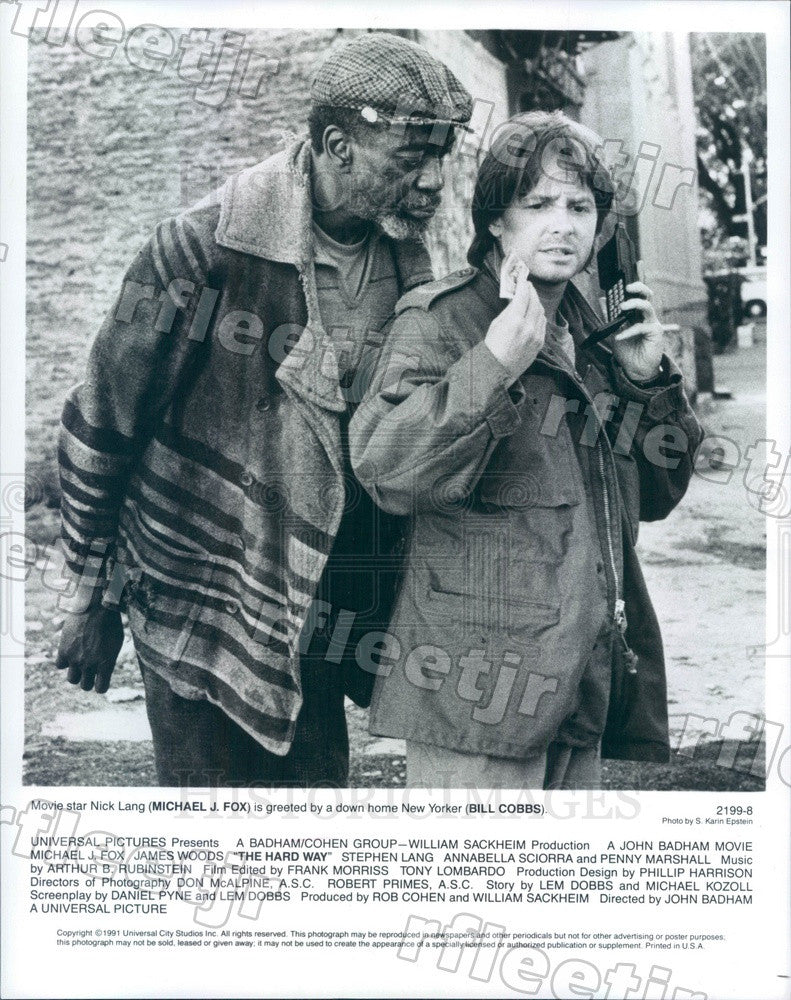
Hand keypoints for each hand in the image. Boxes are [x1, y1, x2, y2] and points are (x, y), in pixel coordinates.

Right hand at [55, 607, 123, 692]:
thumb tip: (103, 670)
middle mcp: (90, 664)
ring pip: (72, 679)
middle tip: (90, 671)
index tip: (101, 680)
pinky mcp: (64, 650)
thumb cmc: (111, 622)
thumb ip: (109, 658)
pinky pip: (60, 665)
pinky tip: (70, 653)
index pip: (101, 688)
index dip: (101, 685)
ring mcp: (76, 659)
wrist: (96, 607)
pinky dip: (64, 661)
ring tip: (80, 663)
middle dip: (88, 680)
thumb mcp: (117, 642)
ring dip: (76, 673)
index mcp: (106, 664)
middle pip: (85, 686)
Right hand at [484, 267, 546, 383]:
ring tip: (530, 298)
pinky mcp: (540, 343)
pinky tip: (533, 313)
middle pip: (535, 302)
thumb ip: (509, 310)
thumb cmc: (492, 347)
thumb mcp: (496, 324)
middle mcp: (528, 328)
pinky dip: (539, 315)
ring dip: (536, 303)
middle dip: (532, 292)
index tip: (523, 279)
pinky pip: (542, 324)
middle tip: (527, 286)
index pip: (524, 297)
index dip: (524, 286)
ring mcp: (536, 336)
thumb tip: (516, 299)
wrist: (497, 370)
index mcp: (514, 321)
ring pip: (541, 312)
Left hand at [611, 271, 663, 382]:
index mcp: (637, 313)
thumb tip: (602, 299)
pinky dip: (628, 331)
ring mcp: (653, 323)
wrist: (635, 369)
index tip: (634, 268)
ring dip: (634, 303)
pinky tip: (619, 336)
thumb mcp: (614, 331)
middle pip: (648, 295)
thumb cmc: (627, 351)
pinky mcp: (656, 332)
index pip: (639, 294)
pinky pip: (641, 326)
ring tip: (622, 306)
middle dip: (639, 287)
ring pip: (647, 306)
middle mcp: (646, 316)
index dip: (639, 281)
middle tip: (628, 287)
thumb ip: (610, 315)